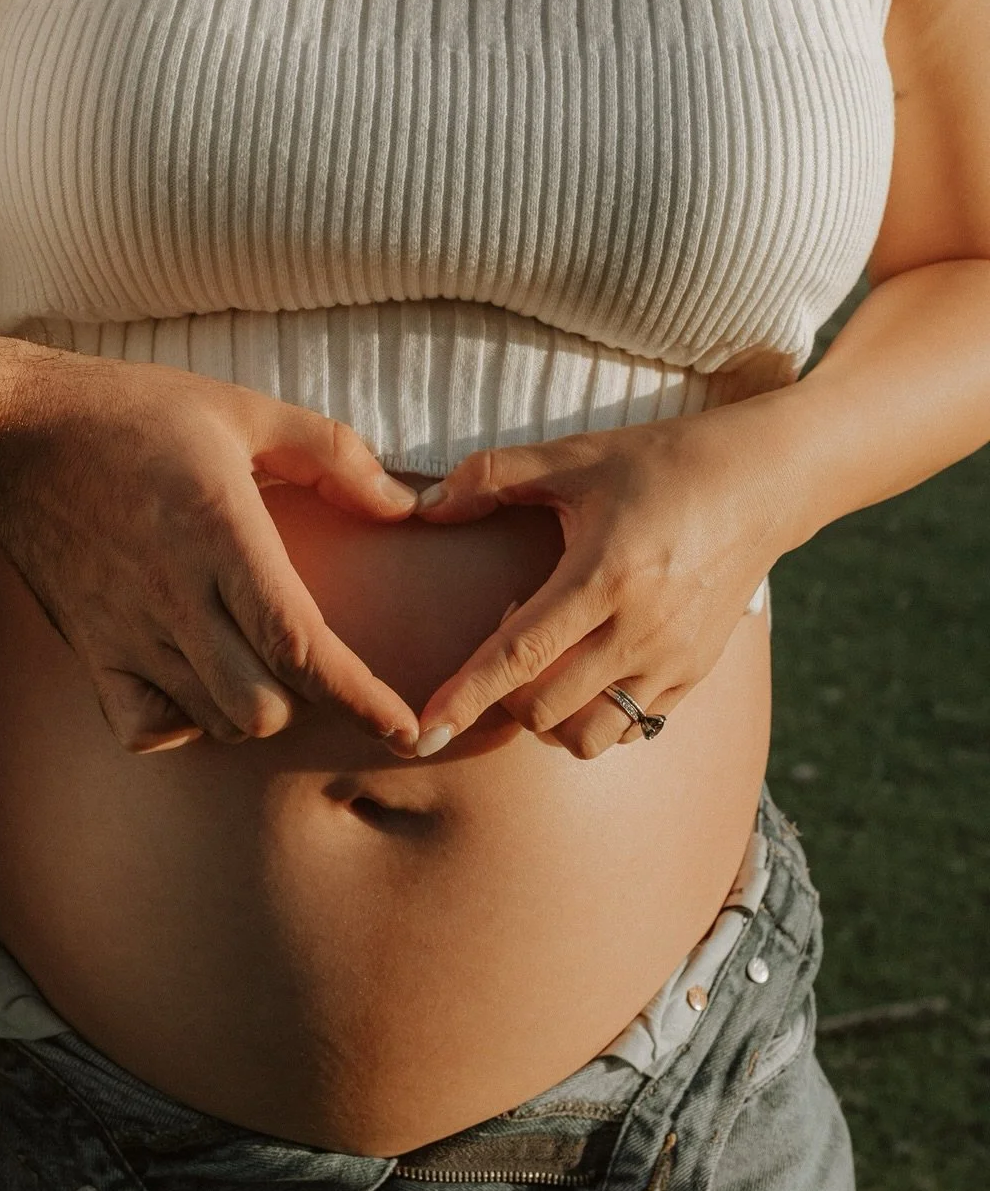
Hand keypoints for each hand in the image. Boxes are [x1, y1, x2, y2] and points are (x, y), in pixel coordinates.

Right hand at [0, 355, 421, 754]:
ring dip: (251, 709)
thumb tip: (403, 506)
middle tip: (314, 663)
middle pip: (261, 707)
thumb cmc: (133, 413)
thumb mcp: (241, 408)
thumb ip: (330, 451)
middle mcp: (173, 595)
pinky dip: (185, 722)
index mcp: (218, 532)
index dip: (359, 696)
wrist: (12, 433)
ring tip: (258, 663)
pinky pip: (146, 729)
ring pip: (213, 723)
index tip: (403, 727)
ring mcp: (124, 631)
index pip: (298, 642)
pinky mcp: (89, 650)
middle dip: (306, 701)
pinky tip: (197, 683)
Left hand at [411, 401, 798, 758]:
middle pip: (544, 709)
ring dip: (549, 716)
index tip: (425, 732)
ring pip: (587, 736)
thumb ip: (491, 476)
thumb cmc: (662, 462)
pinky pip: (629, 730)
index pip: (519, 654)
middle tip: (514, 630)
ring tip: (548, 662)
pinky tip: (588, 667)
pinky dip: (593, 716)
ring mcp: (672, 661)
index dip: (466, 697)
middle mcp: (641, 631)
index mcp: (605, 576)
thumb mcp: (575, 455)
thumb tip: (425, 507)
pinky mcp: (694, 676)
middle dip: (503, 694)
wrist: (765, 482)